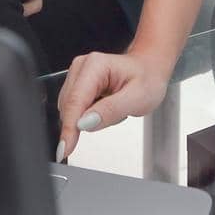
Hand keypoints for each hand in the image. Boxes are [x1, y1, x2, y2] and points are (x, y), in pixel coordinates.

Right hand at [56, 49, 171, 161]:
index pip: (75, 101)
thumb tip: (84, 123)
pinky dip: (87, 116)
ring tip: (113, 109)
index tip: (66, 149)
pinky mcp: (76, 85)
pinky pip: (74, 110)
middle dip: (84, 122)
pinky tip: (104, 109)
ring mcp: (77, 75)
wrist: (149, 70)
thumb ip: (111, 111)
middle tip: (115, 117)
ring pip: (69, 110)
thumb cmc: (147, 80)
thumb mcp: (137, 98)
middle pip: (68, 107)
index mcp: (95, 66)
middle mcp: (82, 67)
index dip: (69, 127)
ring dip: (87, 119)